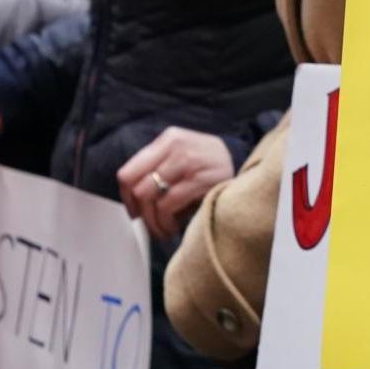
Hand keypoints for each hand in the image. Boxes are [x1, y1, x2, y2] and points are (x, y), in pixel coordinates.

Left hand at [117, 129, 236, 241]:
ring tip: (162, 228)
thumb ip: (156, 166)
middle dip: (141, 212)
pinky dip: (166, 222)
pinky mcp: (201, 180)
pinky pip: (168, 205)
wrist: (243, 160)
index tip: (133, 211)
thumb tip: (131, 198)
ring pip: (150, 198)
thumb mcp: (181, 153)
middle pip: (137, 187)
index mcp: (168, 140)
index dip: (126, 197)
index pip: (128, 172)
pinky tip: (173, 226)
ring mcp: (189, 163)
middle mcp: (176, 148)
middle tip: (149, 223)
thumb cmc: (208, 162)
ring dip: (153, 221)